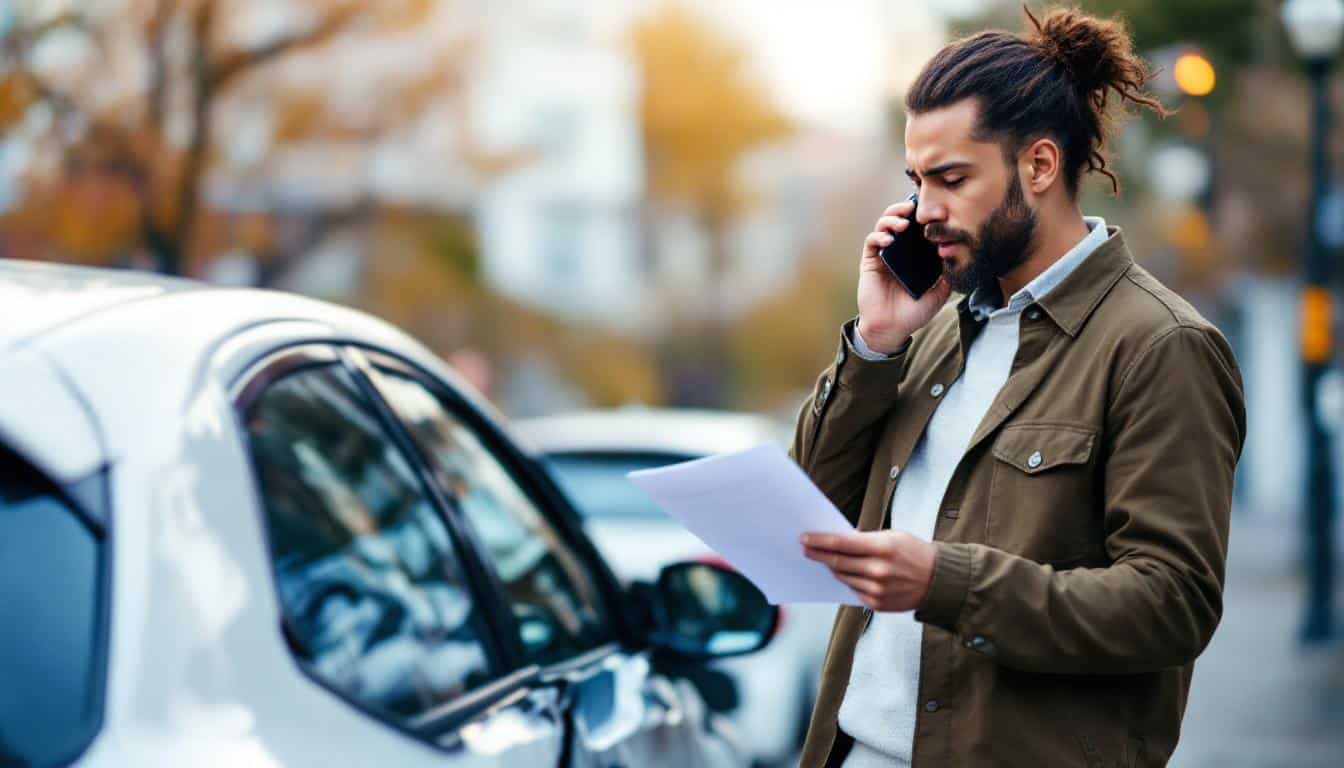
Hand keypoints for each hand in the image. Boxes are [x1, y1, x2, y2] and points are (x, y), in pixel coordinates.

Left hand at [801, 529, 936, 611]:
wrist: (939, 581)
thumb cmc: (915, 553)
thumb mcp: (893, 537)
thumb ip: (867, 539)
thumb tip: (839, 542)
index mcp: (883, 548)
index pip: (842, 544)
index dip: (820, 541)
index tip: (805, 538)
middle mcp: (878, 570)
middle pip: (838, 562)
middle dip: (818, 555)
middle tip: (805, 549)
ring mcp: (877, 590)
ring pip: (843, 577)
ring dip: (831, 568)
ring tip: (823, 560)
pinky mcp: (877, 604)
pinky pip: (853, 590)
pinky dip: (848, 581)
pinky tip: (845, 573)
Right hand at [858, 200, 952, 352]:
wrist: (891, 329)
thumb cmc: (913, 313)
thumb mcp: (939, 294)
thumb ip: (949, 276)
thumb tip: (961, 256)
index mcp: (915, 257)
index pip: (919, 230)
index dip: (925, 219)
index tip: (936, 213)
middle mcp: (899, 252)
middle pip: (900, 221)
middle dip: (905, 209)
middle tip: (914, 207)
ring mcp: (884, 255)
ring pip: (884, 226)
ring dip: (891, 218)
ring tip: (902, 222)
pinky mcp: (870, 261)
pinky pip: (872, 242)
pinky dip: (879, 236)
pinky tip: (889, 240)